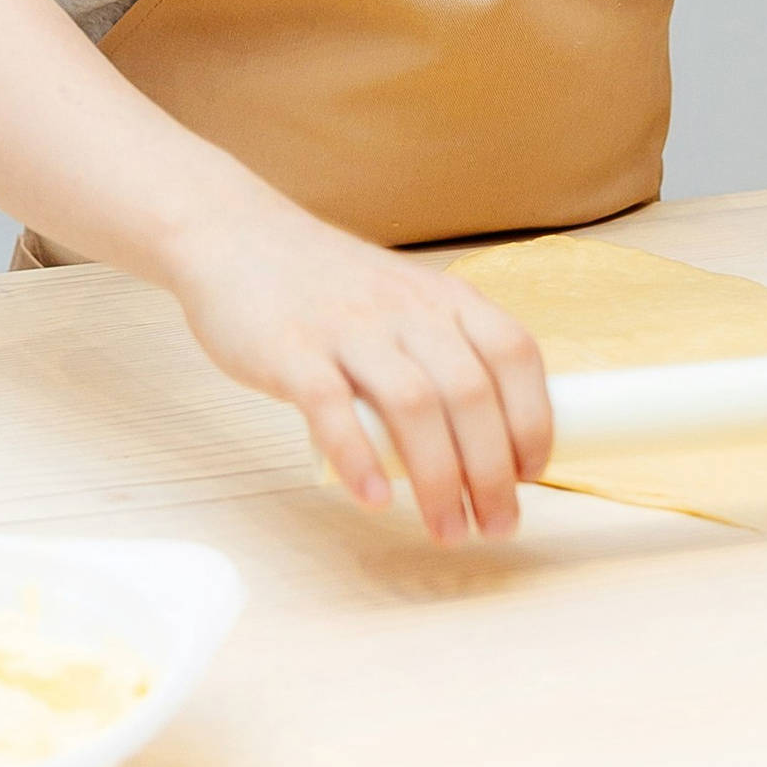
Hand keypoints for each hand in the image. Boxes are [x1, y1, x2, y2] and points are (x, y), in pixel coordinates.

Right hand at [163, 192, 551, 545]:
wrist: (233, 236)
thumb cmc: (327, 286)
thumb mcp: (402, 298)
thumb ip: (441, 349)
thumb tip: (486, 436)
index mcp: (442, 296)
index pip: (514, 352)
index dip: (534, 417)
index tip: (531, 474)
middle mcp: (405, 307)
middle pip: (470, 394)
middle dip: (492, 473)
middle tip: (497, 527)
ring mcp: (348, 327)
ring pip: (414, 406)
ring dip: (439, 479)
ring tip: (446, 530)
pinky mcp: (291, 349)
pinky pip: (331, 408)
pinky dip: (359, 458)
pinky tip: (375, 499)